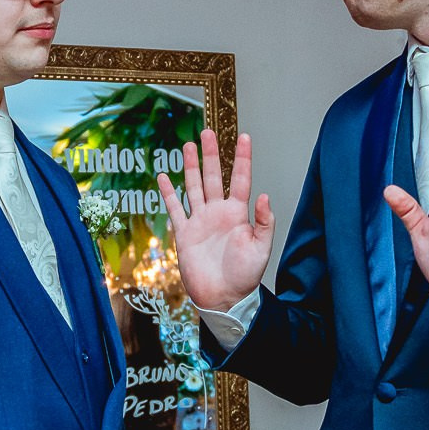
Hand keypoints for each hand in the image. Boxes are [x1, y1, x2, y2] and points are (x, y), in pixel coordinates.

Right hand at [157, 129, 273, 312]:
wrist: (223, 297)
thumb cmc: (245, 276)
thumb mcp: (261, 248)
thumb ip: (264, 222)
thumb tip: (263, 195)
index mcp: (238, 213)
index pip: (240, 179)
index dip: (242, 158)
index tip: (245, 137)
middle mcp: (218, 212)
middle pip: (213, 176)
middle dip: (211, 154)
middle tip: (207, 132)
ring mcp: (200, 220)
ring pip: (194, 186)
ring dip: (191, 166)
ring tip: (189, 146)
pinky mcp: (185, 233)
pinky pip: (175, 208)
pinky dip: (169, 193)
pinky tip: (164, 176)